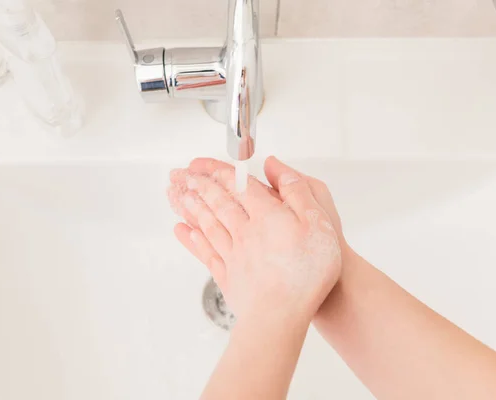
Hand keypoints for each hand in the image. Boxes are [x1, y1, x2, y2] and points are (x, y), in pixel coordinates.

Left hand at [167, 156, 343, 322]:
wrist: (281, 314)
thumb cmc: (305, 272)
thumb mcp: (317, 222)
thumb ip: (296, 191)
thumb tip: (275, 166)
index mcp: (267, 215)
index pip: (239, 185)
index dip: (220, 171)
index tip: (203, 163)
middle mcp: (245, 231)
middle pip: (218, 202)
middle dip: (200, 186)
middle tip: (183, 175)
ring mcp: (233, 254)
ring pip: (208, 223)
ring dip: (192, 207)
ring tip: (179, 195)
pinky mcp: (228, 276)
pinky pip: (204, 251)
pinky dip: (191, 239)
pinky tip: (183, 231)